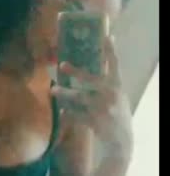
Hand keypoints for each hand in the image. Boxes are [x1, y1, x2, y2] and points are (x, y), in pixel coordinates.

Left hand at [52, 37, 133, 157]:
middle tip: (62, 65)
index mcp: (117, 85)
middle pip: (91, 80)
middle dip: (76, 73)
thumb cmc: (116, 112)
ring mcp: (103, 108)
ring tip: (53, 90)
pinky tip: (61, 113)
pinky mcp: (95, 122)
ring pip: (79, 98)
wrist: (121, 139)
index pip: (115, 64)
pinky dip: (68, 114)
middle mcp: (111, 95)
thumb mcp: (116, 95)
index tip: (106, 36)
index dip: (111, 50)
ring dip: (65, 94)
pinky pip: (76, 115)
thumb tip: (90, 65)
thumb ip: (105, 82)